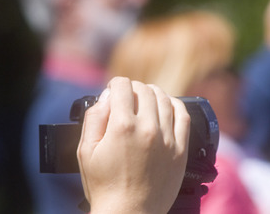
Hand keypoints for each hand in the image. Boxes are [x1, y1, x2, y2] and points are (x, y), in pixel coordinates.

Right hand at [77, 77, 189, 213]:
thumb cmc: (104, 186)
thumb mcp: (86, 151)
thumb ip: (94, 118)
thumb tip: (106, 96)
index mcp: (122, 126)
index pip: (123, 85)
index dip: (115, 84)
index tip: (113, 90)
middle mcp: (147, 128)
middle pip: (144, 89)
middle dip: (132, 88)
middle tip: (126, 98)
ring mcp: (167, 139)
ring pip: (164, 99)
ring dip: (152, 94)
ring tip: (144, 100)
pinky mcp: (180, 150)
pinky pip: (183, 116)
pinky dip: (175, 105)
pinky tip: (167, 106)